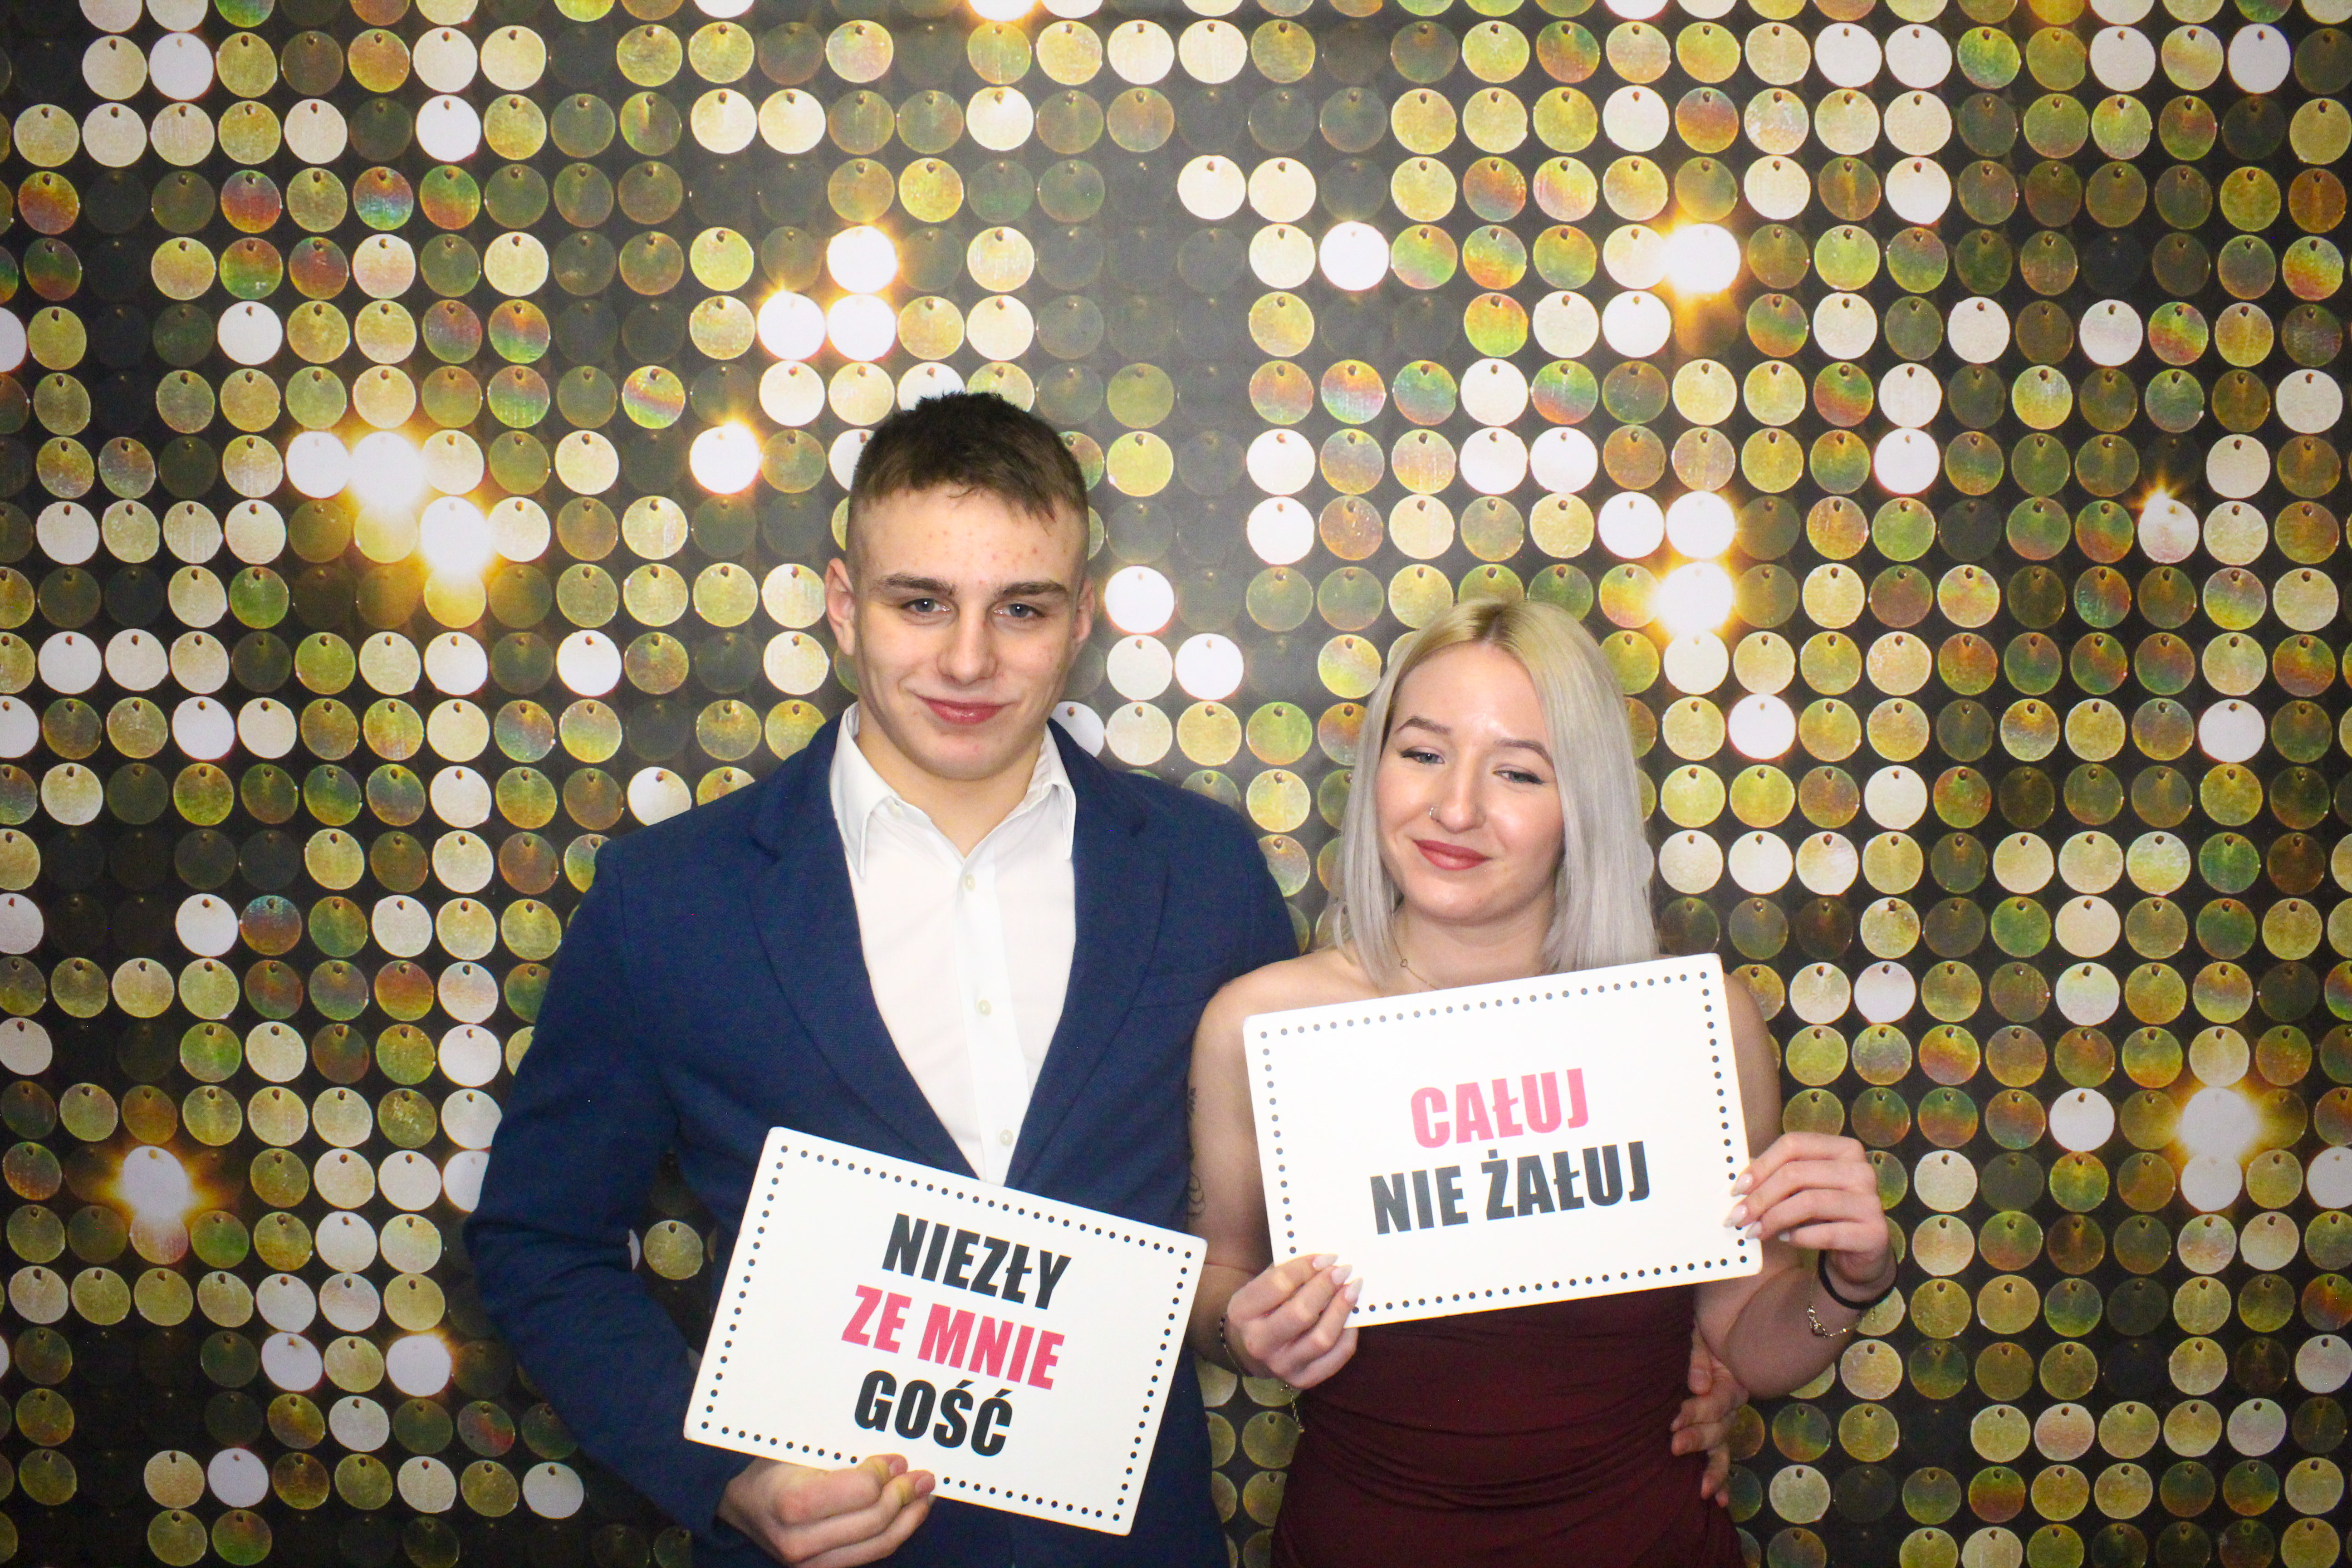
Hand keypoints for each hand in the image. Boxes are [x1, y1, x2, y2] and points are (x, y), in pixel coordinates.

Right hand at [718, 1454, 933, 1566]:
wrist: (743, 1502)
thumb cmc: (773, 1466)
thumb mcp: (800, 1447)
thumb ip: (842, 1450)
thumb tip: (894, 1462)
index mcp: (791, 1502)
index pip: (861, 1492)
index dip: (885, 1473)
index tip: (896, 1459)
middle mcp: (798, 1541)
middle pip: (874, 1521)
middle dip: (904, 1495)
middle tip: (922, 1475)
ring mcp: (809, 1562)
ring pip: (878, 1545)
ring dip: (909, 1518)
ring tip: (924, 1494)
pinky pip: (868, 1555)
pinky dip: (894, 1534)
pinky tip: (908, 1514)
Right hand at [1223, 1253, 1360, 1388]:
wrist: (1251, 1348)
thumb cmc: (1264, 1307)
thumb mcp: (1263, 1286)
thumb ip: (1288, 1272)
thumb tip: (1326, 1261)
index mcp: (1242, 1312)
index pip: (1278, 1285)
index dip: (1306, 1267)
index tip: (1328, 1257)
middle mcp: (1258, 1343)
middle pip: (1301, 1313)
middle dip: (1326, 1288)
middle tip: (1343, 1271)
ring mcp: (1281, 1365)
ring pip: (1321, 1338)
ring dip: (1342, 1310)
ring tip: (1352, 1289)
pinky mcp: (1303, 1379)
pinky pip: (1335, 1358)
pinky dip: (1348, 1335)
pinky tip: (1351, 1317)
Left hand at [1670, 1330, 1746, 1506]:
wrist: (1708, 1326)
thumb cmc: (1701, 1329)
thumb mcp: (1699, 1332)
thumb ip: (1698, 1356)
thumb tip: (1698, 1386)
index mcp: (1731, 1379)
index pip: (1717, 1401)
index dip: (1697, 1412)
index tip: (1673, 1420)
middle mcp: (1732, 1404)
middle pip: (1720, 1427)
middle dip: (1697, 1438)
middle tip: (1674, 1446)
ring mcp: (1724, 1419)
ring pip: (1722, 1448)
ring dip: (1713, 1469)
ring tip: (1704, 1490)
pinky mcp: (1714, 1429)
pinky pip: (1722, 1456)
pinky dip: (1720, 1477)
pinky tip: (1719, 1501)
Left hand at [1725, 1133, 1891, 1295]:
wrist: (1859, 1253)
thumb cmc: (1823, 1215)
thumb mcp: (1800, 1190)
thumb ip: (1775, 1176)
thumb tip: (1739, 1180)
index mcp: (1843, 1149)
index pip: (1793, 1145)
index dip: (1760, 1166)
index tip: (1737, 1189)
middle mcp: (1861, 1170)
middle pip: (1796, 1174)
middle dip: (1760, 1198)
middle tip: (1738, 1217)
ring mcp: (1871, 1201)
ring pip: (1809, 1202)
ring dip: (1774, 1218)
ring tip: (1754, 1232)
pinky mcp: (1874, 1232)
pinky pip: (1827, 1233)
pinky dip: (1798, 1237)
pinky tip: (1783, 1239)